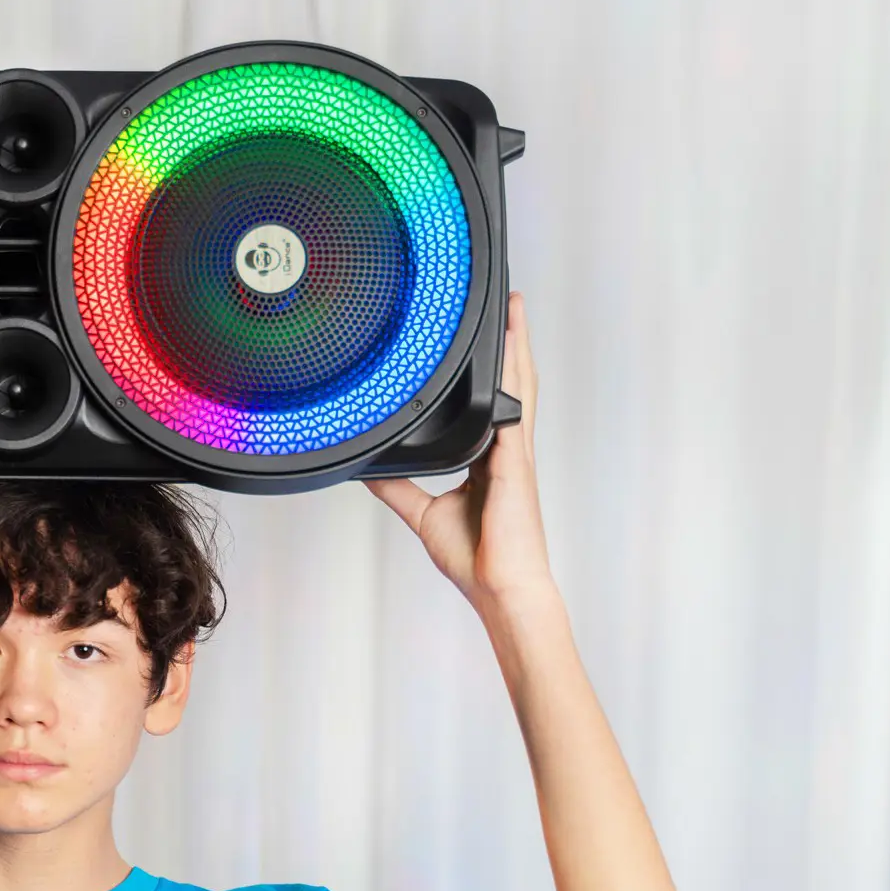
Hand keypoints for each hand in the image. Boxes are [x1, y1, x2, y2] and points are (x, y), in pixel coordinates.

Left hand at [364, 291, 552, 613]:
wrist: (500, 587)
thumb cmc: (476, 558)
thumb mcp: (424, 514)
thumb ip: (399, 489)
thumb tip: (369, 469)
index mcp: (489, 461)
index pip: (491, 405)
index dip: (491, 371)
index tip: (480, 343)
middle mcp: (507, 451)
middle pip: (512, 385)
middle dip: (510, 343)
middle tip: (506, 303)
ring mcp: (516, 455)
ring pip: (520, 388)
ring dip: (518, 347)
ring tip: (514, 310)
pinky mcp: (516, 464)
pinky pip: (515, 413)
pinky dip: (513, 383)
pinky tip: (510, 356)